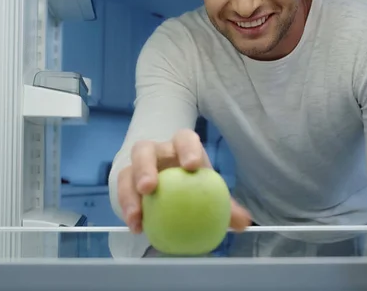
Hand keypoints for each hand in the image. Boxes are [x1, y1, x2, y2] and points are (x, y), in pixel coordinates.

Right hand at [117, 128, 251, 233]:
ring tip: (136, 215)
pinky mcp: (125, 181)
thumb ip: (225, 205)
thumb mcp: (207, 190)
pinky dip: (127, 210)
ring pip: (128, 171)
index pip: (184, 139)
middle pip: (145, 150)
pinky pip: (122, 192)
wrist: (168, 182)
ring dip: (129, 193)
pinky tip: (135, 227)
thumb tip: (244, 223)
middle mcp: (156, 151)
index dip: (187, 148)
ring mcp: (137, 165)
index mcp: (181, 147)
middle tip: (149, 188)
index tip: (191, 166)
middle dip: (145, 167)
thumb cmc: (192, 183)